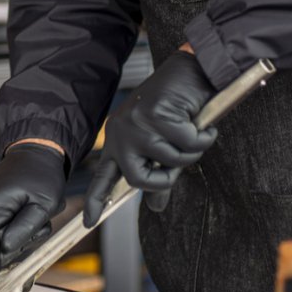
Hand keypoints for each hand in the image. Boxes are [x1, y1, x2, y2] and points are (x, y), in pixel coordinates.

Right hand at [0, 142, 66, 252]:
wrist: (36, 151)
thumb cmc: (42, 173)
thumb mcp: (44, 204)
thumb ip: (25, 229)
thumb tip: (6, 250)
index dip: (2, 256)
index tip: (21, 251)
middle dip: (20, 238)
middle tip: (39, 222)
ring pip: (1, 235)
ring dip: (22, 230)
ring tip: (34, 210)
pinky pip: (1, 224)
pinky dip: (18, 222)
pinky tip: (27, 208)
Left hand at [82, 50, 217, 226]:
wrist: (193, 69)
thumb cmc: (179, 106)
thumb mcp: (165, 144)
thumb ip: (157, 173)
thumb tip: (155, 207)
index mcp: (119, 138)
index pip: (105, 174)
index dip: (96, 200)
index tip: (89, 223)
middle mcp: (122, 131)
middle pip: (138, 178)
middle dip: (165, 178)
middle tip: (179, 162)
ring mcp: (137, 122)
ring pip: (170, 162)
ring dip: (191, 151)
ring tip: (194, 132)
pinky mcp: (155, 114)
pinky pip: (188, 144)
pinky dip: (202, 137)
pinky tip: (202, 122)